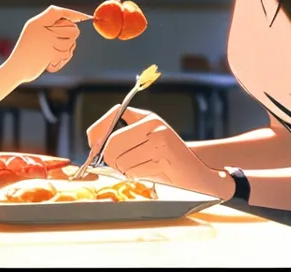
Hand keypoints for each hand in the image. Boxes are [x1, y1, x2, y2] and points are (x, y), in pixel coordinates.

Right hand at [5, 5, 89, 82]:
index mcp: (36, 21)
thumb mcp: (33, 32)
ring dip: (68, 47)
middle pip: (71, 26)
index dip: (72, 13)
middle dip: (72, 33)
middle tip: (63, 42)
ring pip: (71, 40)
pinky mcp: (51, 53)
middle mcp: (42, 28)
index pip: (57, 11)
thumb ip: (47, 24)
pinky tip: (53, 60)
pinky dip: (64, 57)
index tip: (84, 17)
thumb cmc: (26, 51)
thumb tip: (70, 21)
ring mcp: (47, 40)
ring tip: (55, 52)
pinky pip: (67, 52)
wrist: (16, 67)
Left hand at [87, 106, 233, 200]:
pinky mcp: (163, 158)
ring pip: (121, 160)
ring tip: (139, 168)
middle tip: (117, 165)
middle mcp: (154, 125)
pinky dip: (136, 176)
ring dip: (124, 171)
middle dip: (109, 159)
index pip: (114, 114)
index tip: (93, 144)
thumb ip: (124, 137)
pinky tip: (149, 173)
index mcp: (148, 116)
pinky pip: (134, 171)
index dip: (98, 130)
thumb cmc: (165, 158)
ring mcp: (160, 141)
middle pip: (112, 142)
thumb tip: (94, 146)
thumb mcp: (147, 138)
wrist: (197, 172)